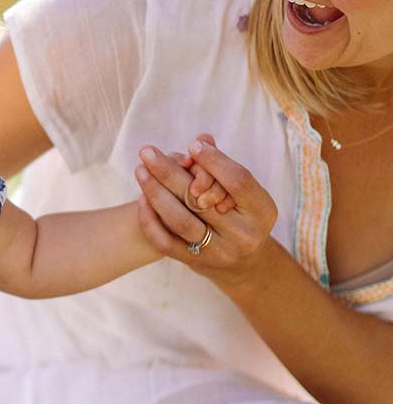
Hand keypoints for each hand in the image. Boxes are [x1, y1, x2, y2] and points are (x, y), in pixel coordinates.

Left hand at [134, 137, 277, 283]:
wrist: (243, 263)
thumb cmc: (241, 213)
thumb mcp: (244, 191)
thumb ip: (222, 166)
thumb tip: (201, 140)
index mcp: (262, 211)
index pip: (238, 181)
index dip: (215, 161)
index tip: (191, 145)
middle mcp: (242, 234)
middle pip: (200, 200)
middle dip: (170, 172)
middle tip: (147, 152)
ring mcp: (217, 252)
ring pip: (180, 220)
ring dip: (155, 193)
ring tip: (140, 170)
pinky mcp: (193, 262)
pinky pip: (164, 240)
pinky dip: (150, 218)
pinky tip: (142, 197)